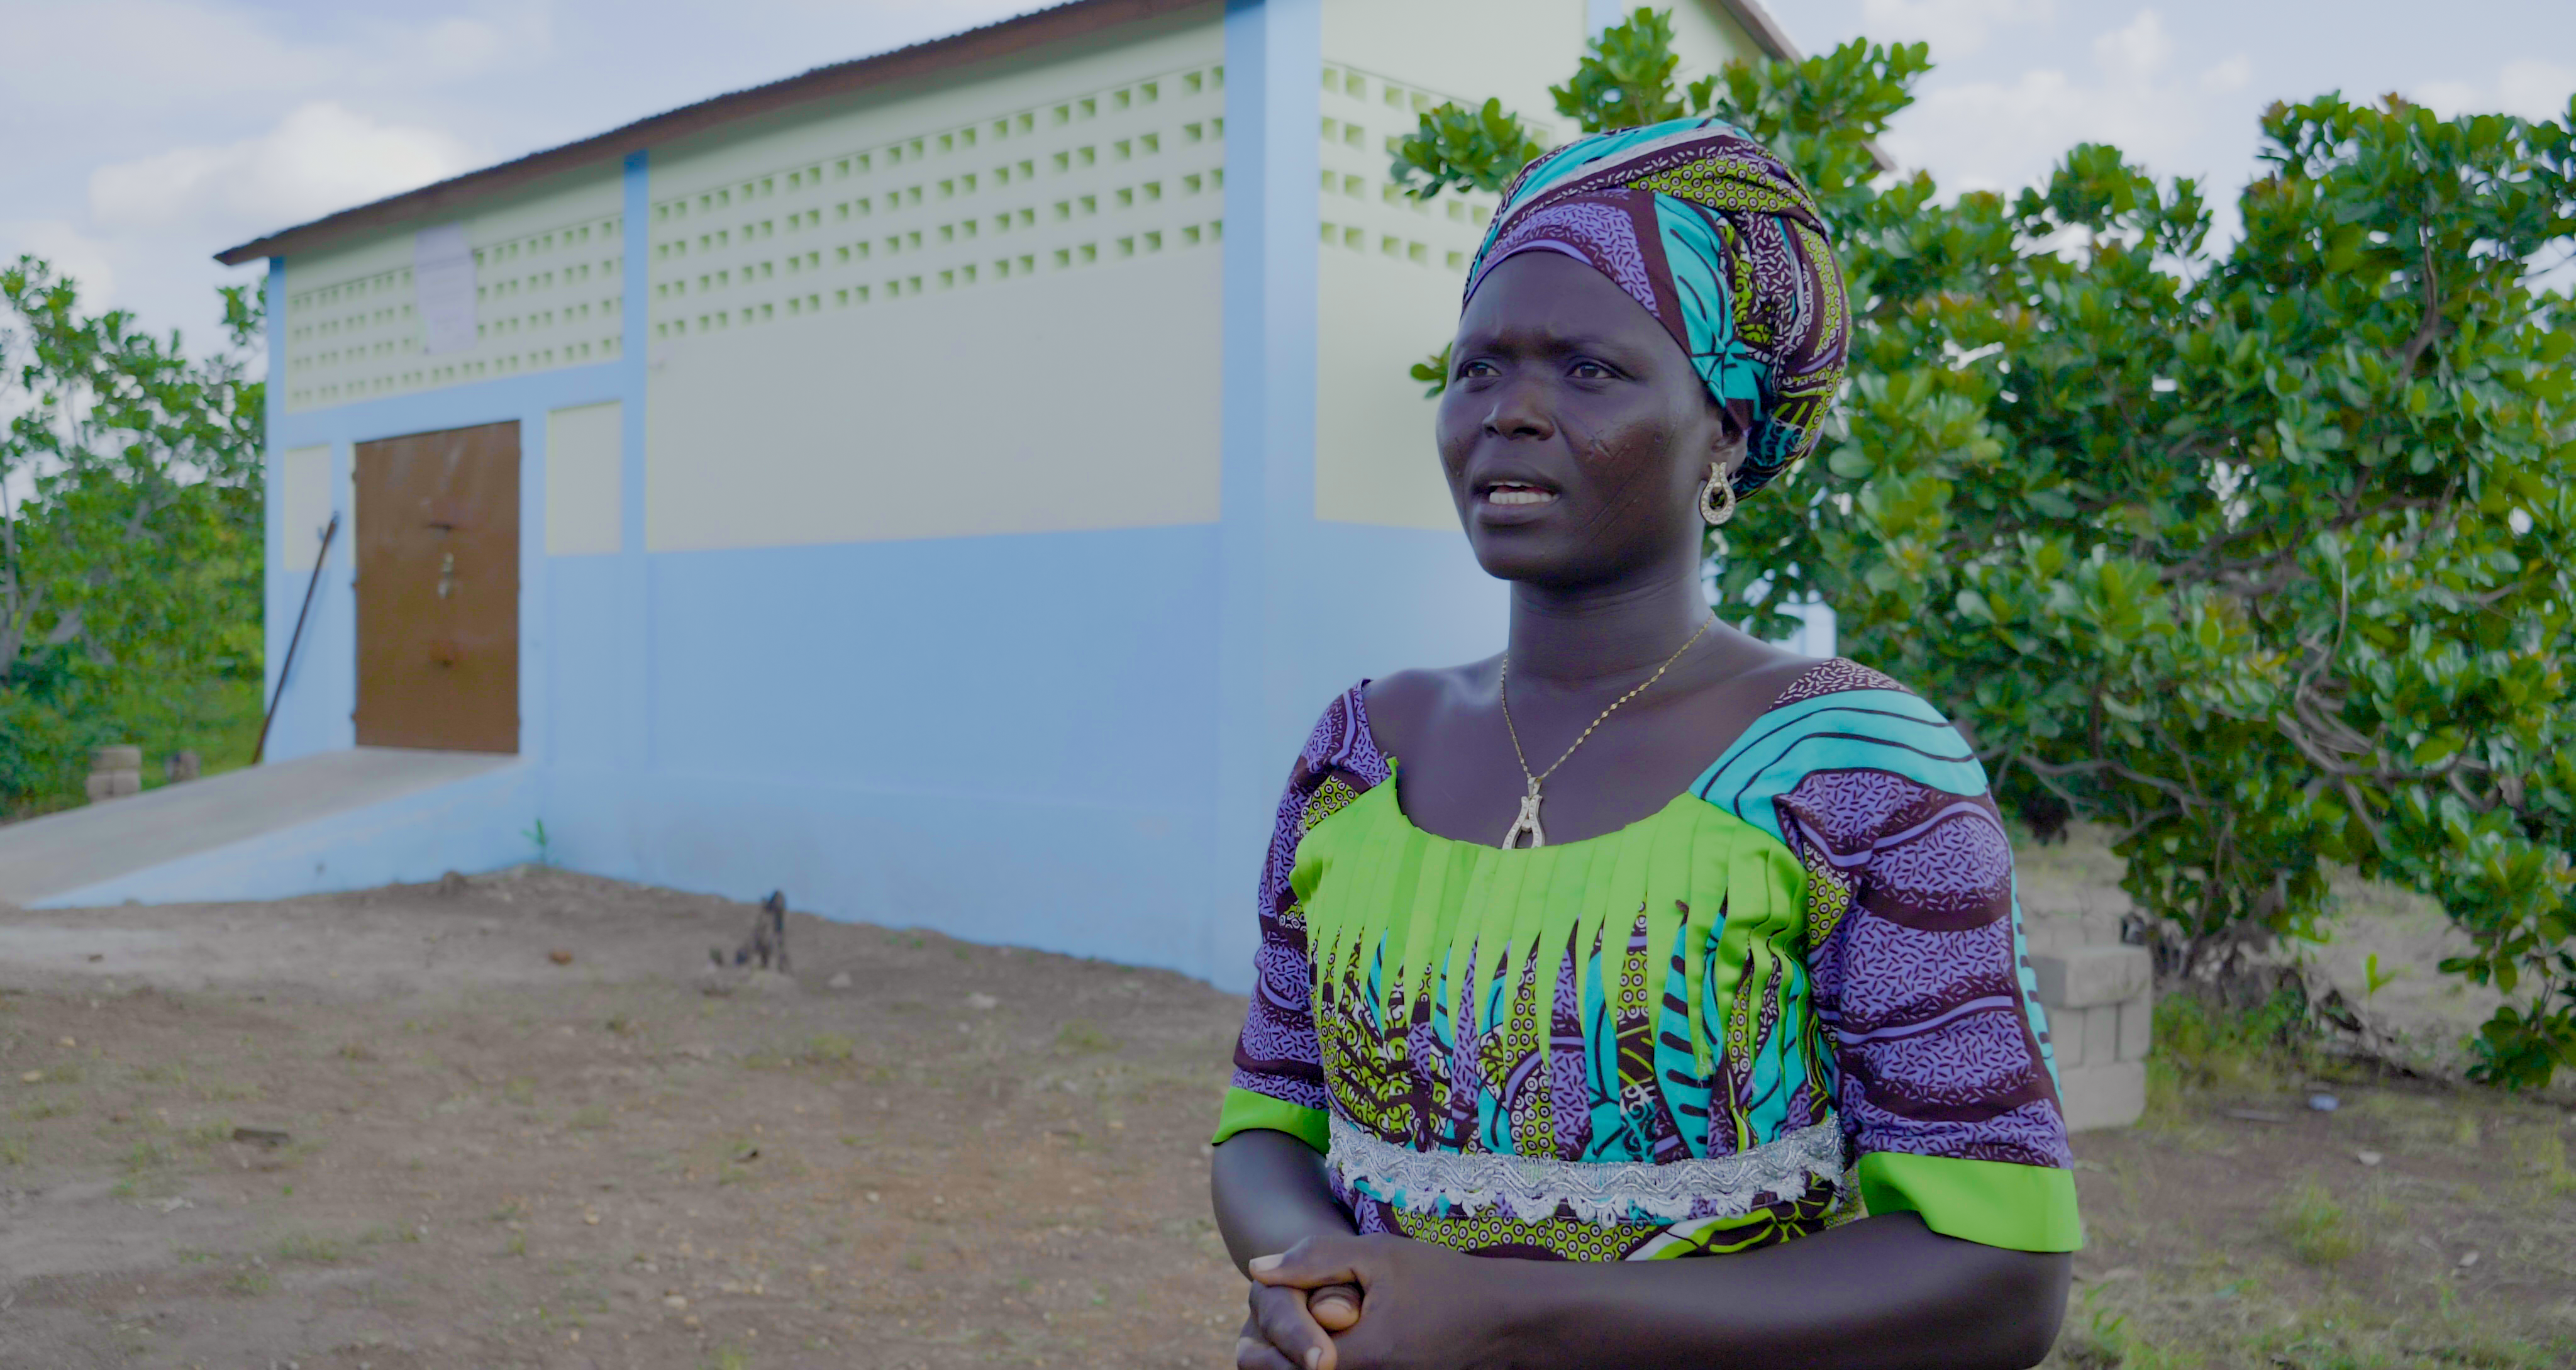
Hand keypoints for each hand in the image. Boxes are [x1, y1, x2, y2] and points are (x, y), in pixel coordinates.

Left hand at [1245, 1233, 1505, 1369]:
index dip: (1264, 1350)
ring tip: (1285, 1344)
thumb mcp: (1378, 1256)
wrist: (1501, 1318)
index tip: (1252, 1333)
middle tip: (1252, 1346)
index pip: (1285, 1366)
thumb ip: (1314, 1260)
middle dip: (1274, 1363)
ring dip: (1297, 1365)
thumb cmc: (1442, 1280)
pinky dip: (1326, 1367)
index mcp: (1361, 1358)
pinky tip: (1323, 1347)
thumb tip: (1256, 1269)